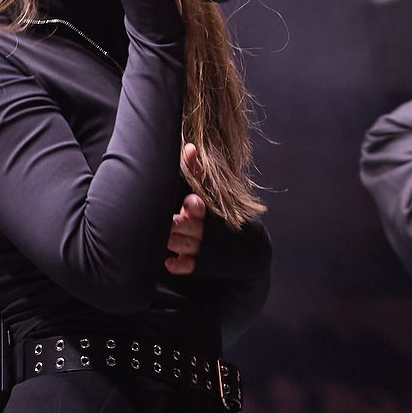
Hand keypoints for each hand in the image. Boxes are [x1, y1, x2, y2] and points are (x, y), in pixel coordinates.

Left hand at [165, 143, 206, 274]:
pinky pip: (187, 266)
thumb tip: (189, 146)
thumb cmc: (219, 211)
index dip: (196, 206)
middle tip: (172, 221)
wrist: (246, 249)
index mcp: (208, 209)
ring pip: (185, 244)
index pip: (203, 206)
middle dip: (182, 224)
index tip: (189, 202)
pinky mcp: (198, 263)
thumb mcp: (211, 190)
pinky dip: (179, 265)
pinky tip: (169, 262)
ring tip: (165, 236)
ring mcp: (202, 246)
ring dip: (175, 241)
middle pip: (191, 226)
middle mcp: (205, 228)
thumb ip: (196, 170)